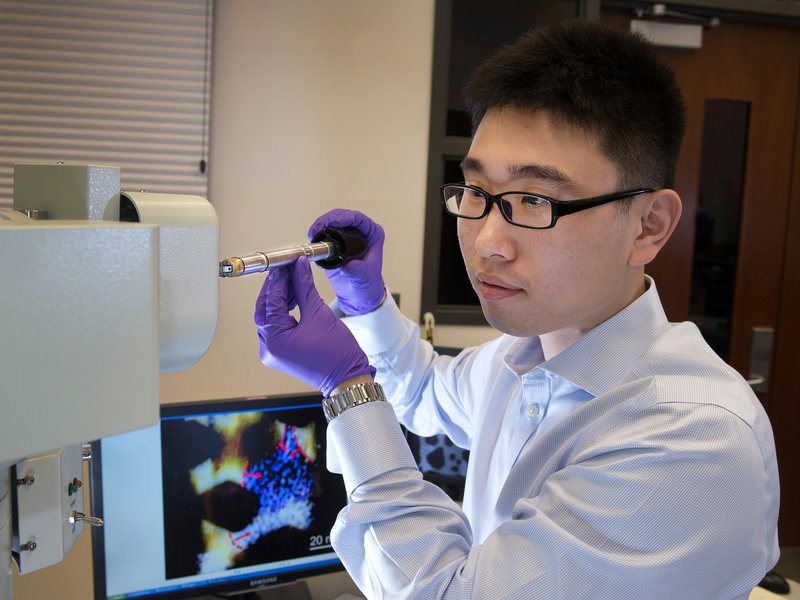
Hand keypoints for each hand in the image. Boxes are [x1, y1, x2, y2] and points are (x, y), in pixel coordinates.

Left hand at [254, 256, 374, 396]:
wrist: (347, 377)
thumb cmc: (337, 353)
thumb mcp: (319, 313)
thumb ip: (304, 287)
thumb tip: (298, 268)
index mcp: (275, 340)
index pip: (271, 301)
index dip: (279, 280)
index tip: (286, 264)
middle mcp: (268, 348)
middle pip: (265, 309)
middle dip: (276, 288)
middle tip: (287, 270)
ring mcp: (273, 352)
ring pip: (269, 317)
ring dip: (279, 299)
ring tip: (293, 281)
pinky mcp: (280, 353)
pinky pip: (276, 327)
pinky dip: (282, 313)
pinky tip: (292, 298)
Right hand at [308, 209, 384, 314]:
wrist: (358, 294)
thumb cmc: (367, 285)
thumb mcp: (364, 278)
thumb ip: (358, 271)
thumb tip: (348, 265)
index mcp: (373, 234)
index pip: (358, 219)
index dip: (343, 217)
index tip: (331, 223)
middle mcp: (360, 232)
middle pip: (342, 216)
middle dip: (328, 219)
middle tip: (317, 229)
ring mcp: (347, 235)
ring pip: (332, 221)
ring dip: (320, 225)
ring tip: (312, 234)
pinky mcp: (335, 241)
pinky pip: (325, 231)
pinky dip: (317, 233)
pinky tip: (312, 239)